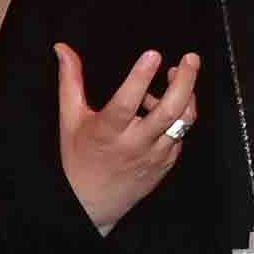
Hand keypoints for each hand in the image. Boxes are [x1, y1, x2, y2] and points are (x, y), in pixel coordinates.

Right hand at [53, 40, 203, 234]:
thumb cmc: (78, 158)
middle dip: (185, 82)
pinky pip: (181, 135)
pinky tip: (167, 107)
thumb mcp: (69, 120)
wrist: (91, 203)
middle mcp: (134, 144)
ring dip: (186, 95)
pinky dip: (178, 116)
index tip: (153, 54)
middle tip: (190, 58)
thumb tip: (63, 49)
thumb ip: (70, 82)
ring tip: (179, 77)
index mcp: (106, 133)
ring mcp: (154, 155)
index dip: (140, 77)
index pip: (126, 102)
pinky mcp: (166, 163)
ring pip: (182, 122)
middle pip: (168, 111)